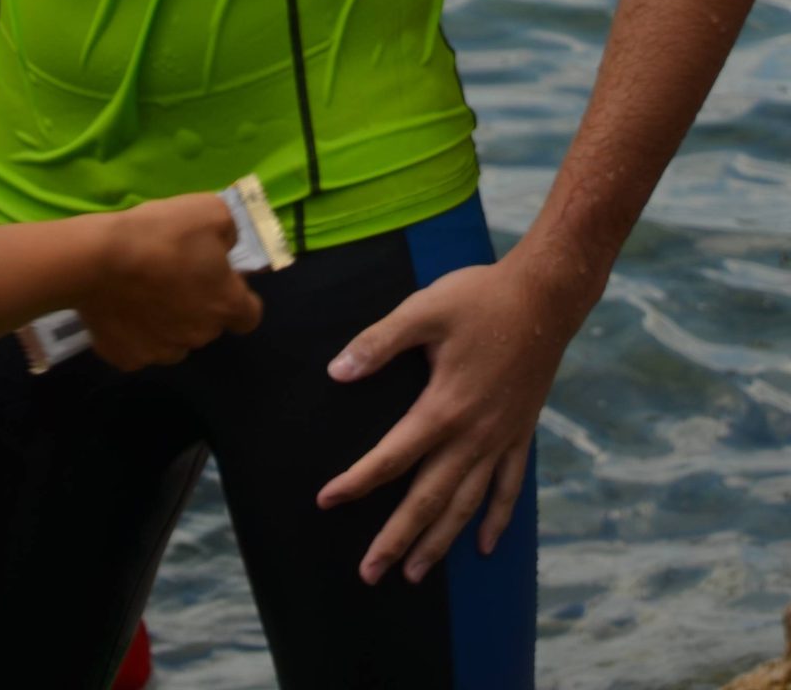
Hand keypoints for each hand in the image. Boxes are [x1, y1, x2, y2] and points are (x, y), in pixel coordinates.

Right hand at [81, 191, 262, 370]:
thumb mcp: (210, 210)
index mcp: (224, 304)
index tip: (218, 278)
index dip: (238, 297)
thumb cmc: (159, 234)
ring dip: (167, 322)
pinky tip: (119, 309)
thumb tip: (227, 245)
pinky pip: (137, 347)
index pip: (250, 316)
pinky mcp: (127, 358)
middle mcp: (199, 336)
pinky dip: (132, 333)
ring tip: (142, 293)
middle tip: (172, 274)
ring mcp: (162, 352)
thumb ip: (229, 230)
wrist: (97, 259)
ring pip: (174, 340)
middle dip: (197, 304)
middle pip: (207, 325)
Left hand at [317, 251, 577, 584]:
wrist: (545, 298)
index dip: (357, 482)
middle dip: (397, 538)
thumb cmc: (480, 298)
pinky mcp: (520, 434)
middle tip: (370, 574)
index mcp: (443, 407)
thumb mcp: (424, 309)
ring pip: (465, 504)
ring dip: (439, 541)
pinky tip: (483, 545)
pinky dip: (494, 519)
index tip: (326, 501)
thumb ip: (379, 342)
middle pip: (429, 499)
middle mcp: (472, 435)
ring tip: (415, 574)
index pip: (392, 457)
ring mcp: (500, 439)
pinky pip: (507, 489)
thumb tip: (337, 372)